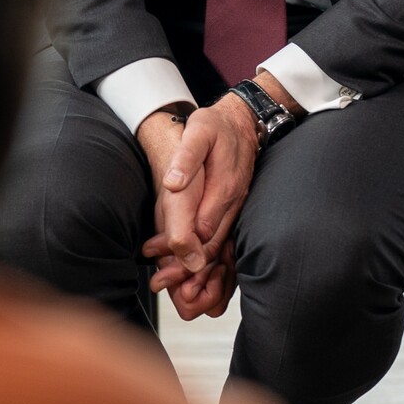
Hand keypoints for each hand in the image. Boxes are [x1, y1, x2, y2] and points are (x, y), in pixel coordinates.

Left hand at [143, 101, 258, 319]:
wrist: (244, 121)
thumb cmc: (217, 125)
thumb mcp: (199, 131)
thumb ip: (187, 159)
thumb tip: (173, 183)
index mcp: (221, 190)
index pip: (200, 230)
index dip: (180, 249)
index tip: (160, 264)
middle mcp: (230, 204)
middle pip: (209, 245)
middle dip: (186, 267)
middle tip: (160, 282)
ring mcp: (234, 207)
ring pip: (217, 244)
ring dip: (195, 264)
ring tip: (168, 279)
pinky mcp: (233, 207)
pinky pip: (221, 236)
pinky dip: (206, 252)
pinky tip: (188, 260)